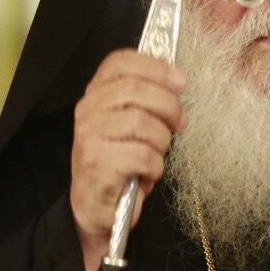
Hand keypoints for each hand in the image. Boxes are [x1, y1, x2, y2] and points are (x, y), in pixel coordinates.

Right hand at [70, 49, 185, 270]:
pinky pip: (143, 155)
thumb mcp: (129, 125)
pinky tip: (148, 172)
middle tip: (180, 123)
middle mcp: (88, 111)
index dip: (154, 66)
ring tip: (157, 154)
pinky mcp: (99, 163)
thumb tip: (176, 82)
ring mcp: (91, 137)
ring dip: (161, 141)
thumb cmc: (118, 164)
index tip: (179, 80)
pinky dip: (155, 166)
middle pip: (136, 89)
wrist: (96, 208)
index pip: (120, 62)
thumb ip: (145, 101)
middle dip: (168, 105)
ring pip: (143, 122)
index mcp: (96, 95)